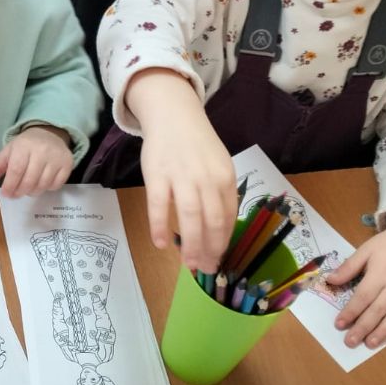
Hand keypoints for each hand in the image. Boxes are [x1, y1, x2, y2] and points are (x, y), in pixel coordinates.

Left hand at [0, 126, 72, 196]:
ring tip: (27, 188)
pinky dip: (47, 188)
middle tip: (16, 193)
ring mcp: (56, 158)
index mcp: (23, 146)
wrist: (49, 133)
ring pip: (43, 185)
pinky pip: (56, 185)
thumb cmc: (25, 145)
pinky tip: (41, 183)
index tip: (6, 193)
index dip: (10, 186)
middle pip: (29, 180)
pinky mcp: (68, 164)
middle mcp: (42, 151)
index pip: (16, 171)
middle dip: (20, 191)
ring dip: (32, 192)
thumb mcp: (8, 152)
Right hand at [127, 69, 234, 270]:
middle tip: (206, 270)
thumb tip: (218, 228)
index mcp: (225, 177)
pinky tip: (161, 244)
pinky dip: (160, 227)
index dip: (224, 241)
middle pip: (212, 222)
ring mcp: (181, 177)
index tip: (220, 259)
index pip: (228, 216)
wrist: (173, 114)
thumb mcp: (218, 165)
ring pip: (189, 218)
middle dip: (210, 250)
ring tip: (189, 264)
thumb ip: (220, 193)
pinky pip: (159, 206)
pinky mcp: (157, 175)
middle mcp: (206, 178)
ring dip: (190, 245)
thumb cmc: (196, 144)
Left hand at [329, 210, 385, 347]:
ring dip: (383, 332)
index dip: (350, 312)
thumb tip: (330, 280)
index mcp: (379, 274)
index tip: (339, 325)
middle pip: (377, 311)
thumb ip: (349, 267)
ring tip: (370, 343)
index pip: (362, 298)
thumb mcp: (365, 250)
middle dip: (363, 328)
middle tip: (350, 342)